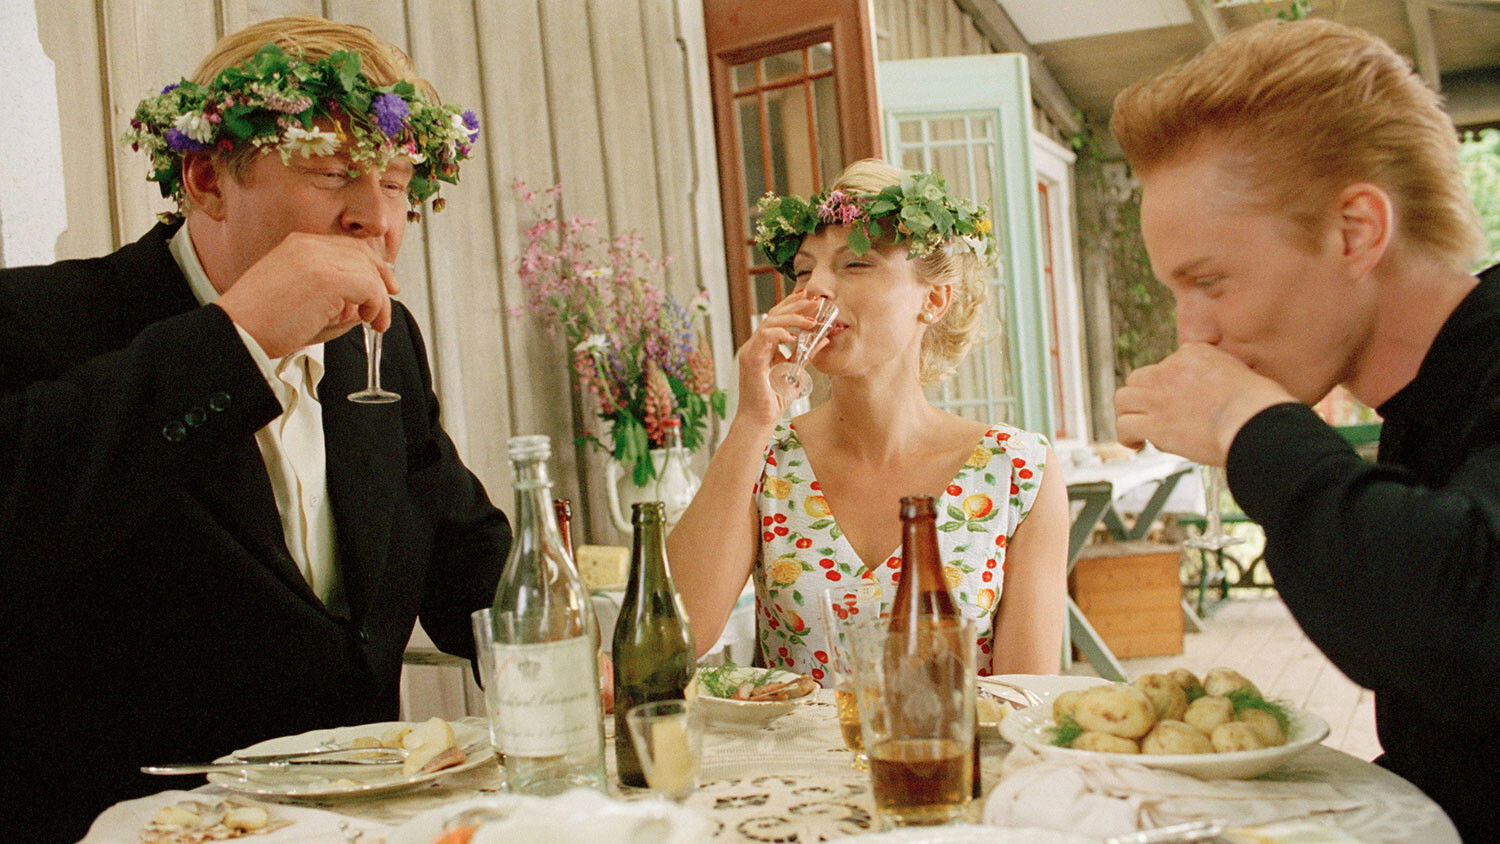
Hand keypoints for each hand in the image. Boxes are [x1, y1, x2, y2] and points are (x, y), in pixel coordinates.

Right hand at [215, 233, 399, 358]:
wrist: (236, 331)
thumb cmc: (260, 323)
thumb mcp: (300, 300)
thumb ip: (334, 298)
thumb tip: (364, 305)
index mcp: (298, 245)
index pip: (347, 246)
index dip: (370, 265)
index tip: (382, 285)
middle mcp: (308, 246)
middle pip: (363, 254)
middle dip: (381, 278)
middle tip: (389, 301)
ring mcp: (318, 260)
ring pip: (369, 272)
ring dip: (379, 300)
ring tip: (375, 322)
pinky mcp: (328, 279)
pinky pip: (371, 288)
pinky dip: (378, 307)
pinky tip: (371, 322)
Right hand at [732, 289, 826, 429]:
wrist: (760, 418)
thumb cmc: (774, 398)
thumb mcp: (796, 371)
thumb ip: (806, 354)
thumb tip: (824, 338)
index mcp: (764, 346)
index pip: (777, 318)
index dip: (792, 305)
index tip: (810, 297)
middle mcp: (756, 344)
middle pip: (773, 314)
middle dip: (795, 305)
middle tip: (814, 300)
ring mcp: (751, 350)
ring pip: (769, 322)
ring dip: (792, 318)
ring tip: (811, 320)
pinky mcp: (751, 359)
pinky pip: (764, 337)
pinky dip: (780, 333)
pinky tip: (794, 336)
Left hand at [1114, 343, 1296, 464]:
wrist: (1254, 422)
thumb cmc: (1260, 406)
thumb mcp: (1244, 374)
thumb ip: (1225, 377)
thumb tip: (1224, 393)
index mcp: (1194, 354)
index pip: (1168, 365)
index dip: (1169, 385)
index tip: (1178, 401)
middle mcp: (1172, 370)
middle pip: (1139, 378)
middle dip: (1143, 396)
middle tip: (1152, 413)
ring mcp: (1160, 396)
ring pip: (1123, 399)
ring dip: (1129, 413)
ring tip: (1137, 427)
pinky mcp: (1155, 423)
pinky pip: (1125, 426)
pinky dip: (1126, 436)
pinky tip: (1135, 444)